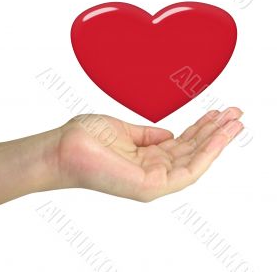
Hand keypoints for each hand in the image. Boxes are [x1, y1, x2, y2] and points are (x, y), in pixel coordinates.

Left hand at [55, 107, 243, 201]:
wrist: (62, 148)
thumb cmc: (86, 138)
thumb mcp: (123, 130)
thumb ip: (147, 136)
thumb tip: (169, 134)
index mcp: (145, 158)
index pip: (181, 145)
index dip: (201, 129)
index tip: (218, 113)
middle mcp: (151, 171)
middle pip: (191, 153)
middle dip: (215, 134)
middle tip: (236, 115)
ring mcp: (151, 181)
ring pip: (194, 162)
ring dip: (217, 142)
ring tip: (236, 122)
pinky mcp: (149, 187)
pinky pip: (186, 171)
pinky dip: (206, 153)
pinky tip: (219, 136)